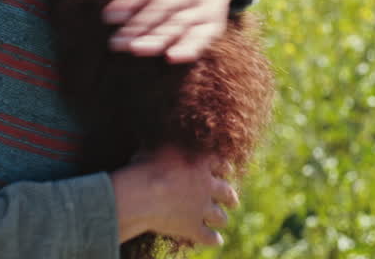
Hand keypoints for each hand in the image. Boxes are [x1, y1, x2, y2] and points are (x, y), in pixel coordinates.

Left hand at [103, 0, 238, 62]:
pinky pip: (202, 37)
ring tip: (136, 50)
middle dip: (139, 25)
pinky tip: (171, 58)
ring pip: (180, 24)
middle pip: (164, 7)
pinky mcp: (213, 24)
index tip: (109, 17)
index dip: (129, 1)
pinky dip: (189, 48)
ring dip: (158, 38)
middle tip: (117, 42)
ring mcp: (203, 7)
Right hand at [111, 147, 237, 246]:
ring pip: (221, 216)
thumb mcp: (156, 146)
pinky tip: (216, 240)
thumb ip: (168, 145)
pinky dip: (214, 239)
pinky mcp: (194, 228)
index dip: (224, 167)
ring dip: (222, 218)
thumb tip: (163, 133)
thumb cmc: (144, 166)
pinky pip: (210, 237)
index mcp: (200, 163)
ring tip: (222, 220)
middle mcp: (207, 186)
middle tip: (233, 200)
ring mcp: (202, 209)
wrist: (141, 194)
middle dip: (231, 197)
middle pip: (228, 192)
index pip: (221, 163)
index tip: (225, 170)